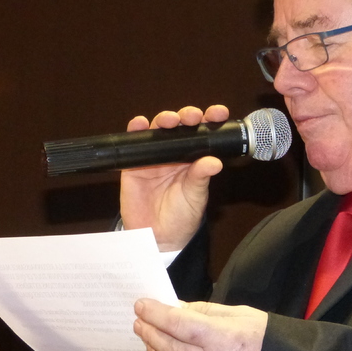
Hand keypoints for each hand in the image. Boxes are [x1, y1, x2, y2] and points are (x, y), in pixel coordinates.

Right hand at [120, 105, 227, 250]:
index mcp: (194, 158)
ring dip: (163, 119)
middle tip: (191, 117)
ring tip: (169, 120)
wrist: (157, 237)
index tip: (218, 113)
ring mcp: (154, 157)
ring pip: (158, 130)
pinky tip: (139, 124)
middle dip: (186, 116)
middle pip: (180, 126)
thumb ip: (201, 177)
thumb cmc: (181, 217)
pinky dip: (135, 130)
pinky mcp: (133, 164)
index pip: (203, 133)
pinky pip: (133, 143)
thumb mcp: (195, 197)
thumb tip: (215, 161)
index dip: (210, 119)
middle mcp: (175, 154)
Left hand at [133, 298, 266, 350]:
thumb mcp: (242, 315)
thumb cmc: (270, 340)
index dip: (156, 314)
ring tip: (148, 339)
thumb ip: (206, 312)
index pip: (177, 323)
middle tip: (139, 321)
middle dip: (151, 331)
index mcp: (221, 338)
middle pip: (170, 346)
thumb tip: (179, 308)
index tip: (142, 305)